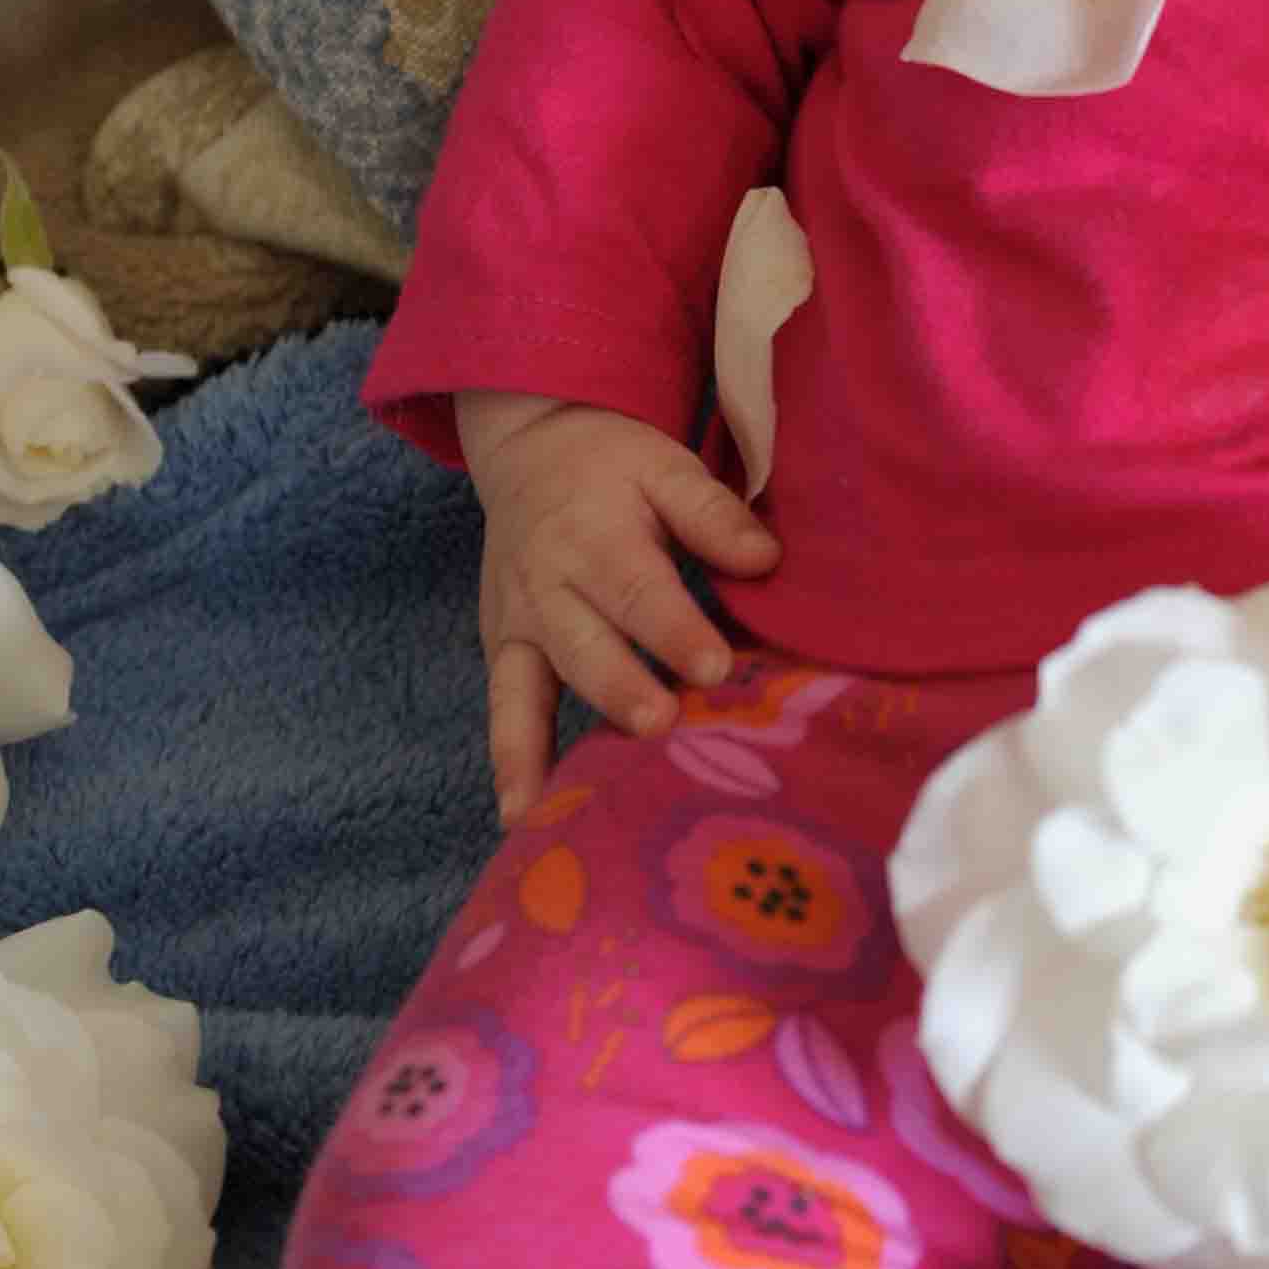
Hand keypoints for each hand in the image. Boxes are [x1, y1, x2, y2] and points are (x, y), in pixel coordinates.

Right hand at [455, 392, 779, 827]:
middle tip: (662, 726)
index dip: (674, 629)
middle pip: (584, 646)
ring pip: (530, 689)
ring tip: (573, 803)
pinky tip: (520, 817)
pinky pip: (503, 711)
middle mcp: (548, 585)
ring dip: (550, 747)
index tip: (715, 667)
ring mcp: (519, 624)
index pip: (638, 588)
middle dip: (621, 690)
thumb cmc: (616, 469)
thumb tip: (765, 559)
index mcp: (595, 536)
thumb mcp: (666, 467)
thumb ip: (712, 513)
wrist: (531, 451)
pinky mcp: (503, 653)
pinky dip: (510, 763)